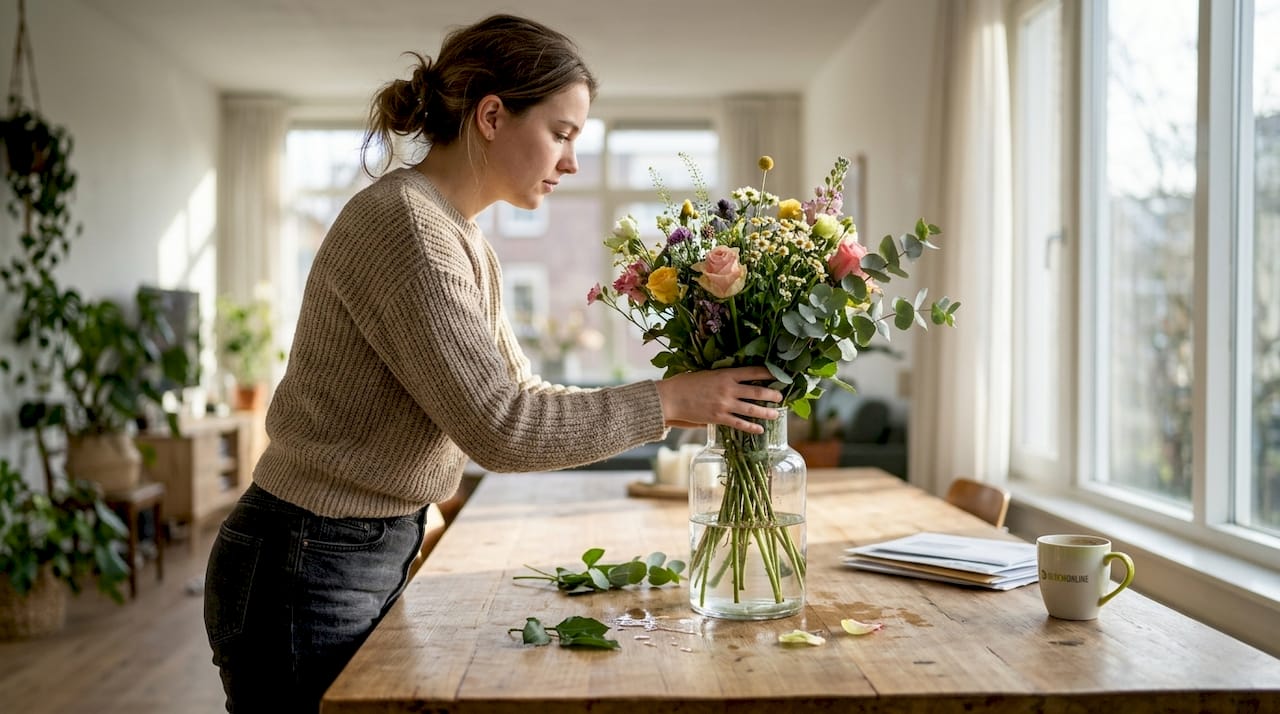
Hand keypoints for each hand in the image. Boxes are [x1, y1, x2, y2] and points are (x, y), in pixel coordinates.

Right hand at [654, 366, 783, 433]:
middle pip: (757, 391)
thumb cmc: (685, 383)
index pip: (753, 372)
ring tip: (777, 414)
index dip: (769, 373)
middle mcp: (728, 389)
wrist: (670, 398)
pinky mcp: (718, 418)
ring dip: (766, 412)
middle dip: (772, 394)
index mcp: (725, 374)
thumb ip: (722, 377)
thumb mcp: (706, 373)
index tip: (779, 374)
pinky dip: (751, 427)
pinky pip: (739, 424)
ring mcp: (725, 404)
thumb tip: (735, 381)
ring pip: (752, 409)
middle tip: (781, 396)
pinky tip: (760, 429)